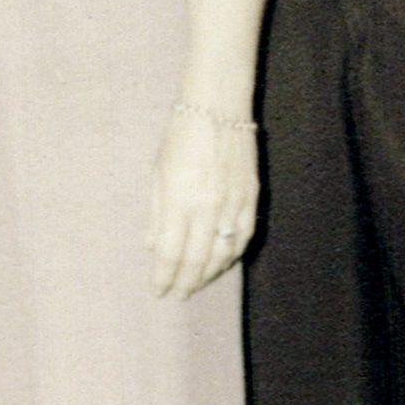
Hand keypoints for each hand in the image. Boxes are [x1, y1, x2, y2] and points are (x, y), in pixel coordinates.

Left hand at [148, 106, 257, 298]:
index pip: (171, 253)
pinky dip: (232, 255)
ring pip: (223, 253)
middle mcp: (207, 206)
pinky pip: (243, 236)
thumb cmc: (180, 138)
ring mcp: (233, 203)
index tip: (159, 290)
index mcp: (179, 200)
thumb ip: (156, 214)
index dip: (164, 277)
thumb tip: (153, 248)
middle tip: (179, 295)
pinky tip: (223, 263)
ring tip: (198, 284)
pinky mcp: (251, 197)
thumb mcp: (157, 174)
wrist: (218, 109)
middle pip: (197, 259)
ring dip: (210, 274)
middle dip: (186, 282)